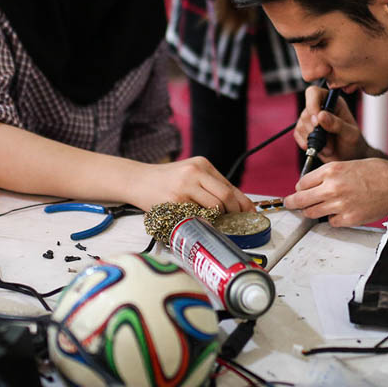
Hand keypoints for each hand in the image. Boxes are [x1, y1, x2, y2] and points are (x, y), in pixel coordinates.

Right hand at [132, 157, 254, 214]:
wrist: (137, 180)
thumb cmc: (166, 181)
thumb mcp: (190, 174)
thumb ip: (210, 185)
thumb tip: (236, 205)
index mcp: (202, 164)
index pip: (230, 186)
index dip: (243, 203)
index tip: (250, 214)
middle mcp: (195, 172)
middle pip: (226, 197)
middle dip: (233, 213)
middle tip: (233, 222)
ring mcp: (184, 186)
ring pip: (213, 207)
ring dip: (216, 218)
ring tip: (211, 221)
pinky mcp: (175, 201)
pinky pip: (196, 215)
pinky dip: (200, 221)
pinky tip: (195, 220)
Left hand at [282, 158, 387, 226]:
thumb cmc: (377, 172)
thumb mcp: (348, 163)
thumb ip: (330, 174)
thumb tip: (314, 184)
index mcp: (331, 170)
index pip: (302, 183)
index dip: (300, 188)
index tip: (300, 191)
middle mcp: (332, 187)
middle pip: (300, 200)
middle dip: (292, 202)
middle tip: (289, 204)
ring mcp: (339, 204)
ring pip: (311, 213)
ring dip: (311, 211)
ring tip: (315, 209)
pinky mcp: (348, 219)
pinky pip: (330, 222)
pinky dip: (332, 218)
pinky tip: (340, 212)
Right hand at [294, 85, 369, 162]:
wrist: (350, 157)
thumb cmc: (354, 143)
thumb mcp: (351, 134)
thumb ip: (337, 124)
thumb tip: (321, 115)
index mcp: (333, 102)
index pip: (314, 93)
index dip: (312, 105)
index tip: (317, 122)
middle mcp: (320, 108)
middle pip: (306, 112)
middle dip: (316, 132)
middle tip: (329, 144)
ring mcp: (311, 119)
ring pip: (301, 124)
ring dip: (314, 140)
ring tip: (328, 148)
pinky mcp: (305, 131)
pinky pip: (297, 133)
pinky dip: (306, 143)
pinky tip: (319, 148)